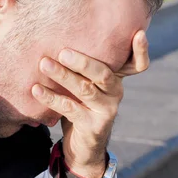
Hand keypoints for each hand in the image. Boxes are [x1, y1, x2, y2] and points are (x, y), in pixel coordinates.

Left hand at [32, 31, 149, 177]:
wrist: (83, 145)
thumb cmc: (82, 103)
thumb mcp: (88, 83)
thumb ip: (84, 64)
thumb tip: (59, 31)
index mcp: (117, 78)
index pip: (138, 64)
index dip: (142, 51)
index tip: (139, 34)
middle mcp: (116, 92)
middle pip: (103, 73)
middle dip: (83, 61)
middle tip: (62, 51)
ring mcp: (106, 110)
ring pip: (85, 89)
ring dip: (63, 76)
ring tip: (44, 64)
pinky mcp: (92, 125)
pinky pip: (69, 108)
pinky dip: (51, 97)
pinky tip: (36, 89)